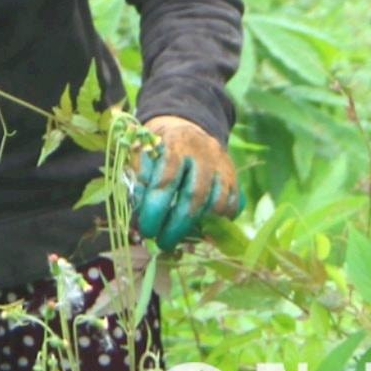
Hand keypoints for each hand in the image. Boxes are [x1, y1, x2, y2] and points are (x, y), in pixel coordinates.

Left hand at [132, 114, 240, 252]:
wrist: (185, 127)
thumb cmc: (157, 147)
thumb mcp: (142, 153)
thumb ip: (140, 180)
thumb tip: (138, 217)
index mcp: (172, 143)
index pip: (165, 180)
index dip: (155, 209)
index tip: (147, 229)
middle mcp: (200, 152)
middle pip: (192, 195)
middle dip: (176, 225)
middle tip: (162, 243)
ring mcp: (220, 163)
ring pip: (214, 201)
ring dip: (196, 224)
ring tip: (179, 237)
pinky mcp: (232, 173)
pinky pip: (231, 202)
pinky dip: (218, 218)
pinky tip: (203, 226)